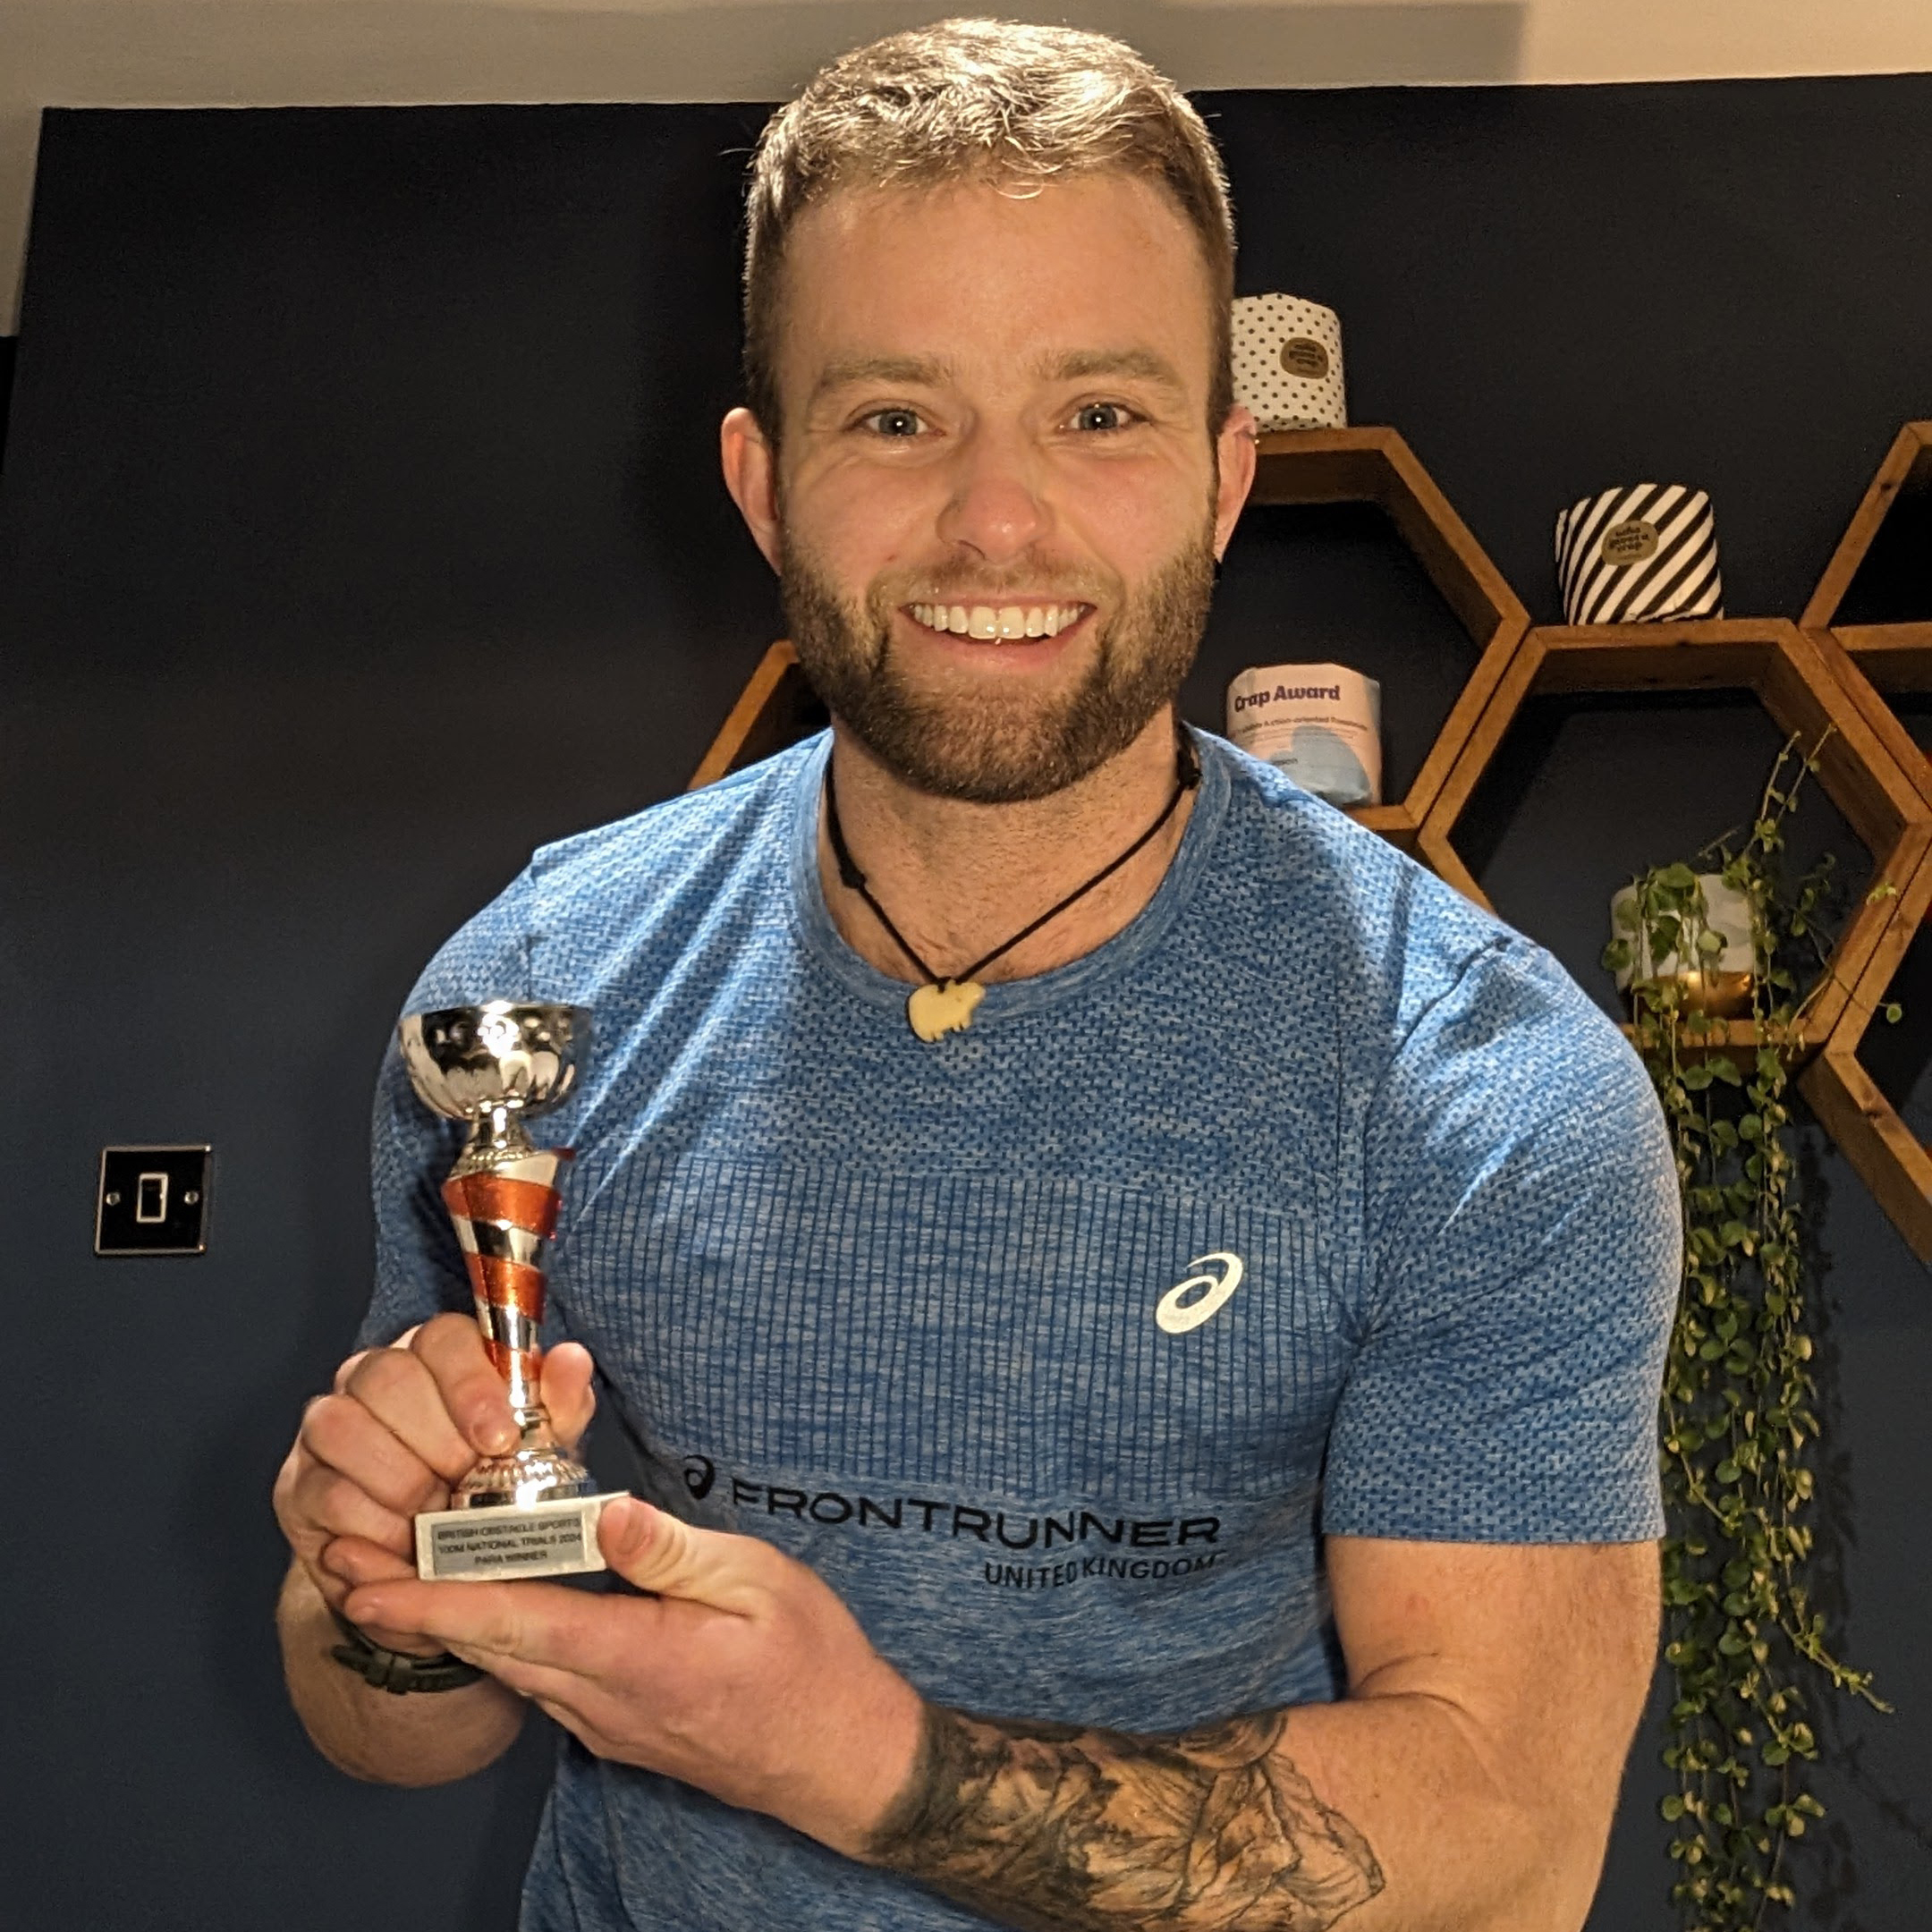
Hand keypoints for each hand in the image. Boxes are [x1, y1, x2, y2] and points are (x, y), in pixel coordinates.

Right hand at [272, 1312, 595, 1653]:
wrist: (440, 1574)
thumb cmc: (496, 1492)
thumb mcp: (544, 1452)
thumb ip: (559, 1405)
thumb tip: (572, 1358)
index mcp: (438, 1357)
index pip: (443, 1336)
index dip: (469, 1384)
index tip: (499, 1438)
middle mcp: (374, 1377)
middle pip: (387, 1375)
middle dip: (434, 1439)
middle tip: (467, 1486)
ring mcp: (328, 1426)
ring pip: (340, 1423)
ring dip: (397, 1478)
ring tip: (434, 1516)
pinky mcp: (299, 1484)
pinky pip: (323, 1490)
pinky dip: (369, 1523)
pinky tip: (404, 1544)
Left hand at [344, 1497, 925, 1855]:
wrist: (840, 1760)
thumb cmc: (811, 1663)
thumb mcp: (757, 1581)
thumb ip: (670, 1550)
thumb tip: (602, 1512)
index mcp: (638, 1657)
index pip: (513, 1624)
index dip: (431, 1605)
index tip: (366, 1585)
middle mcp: (605, 1701)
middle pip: (490, 1649)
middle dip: (412, 1609)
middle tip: (347, 1563)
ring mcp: (606, 1723)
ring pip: (510, 1667)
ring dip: (447, 1626)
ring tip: (392, 1577)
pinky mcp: (617, 1727)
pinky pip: (541, 1680)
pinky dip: (497, 1641)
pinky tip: (484, 1607)